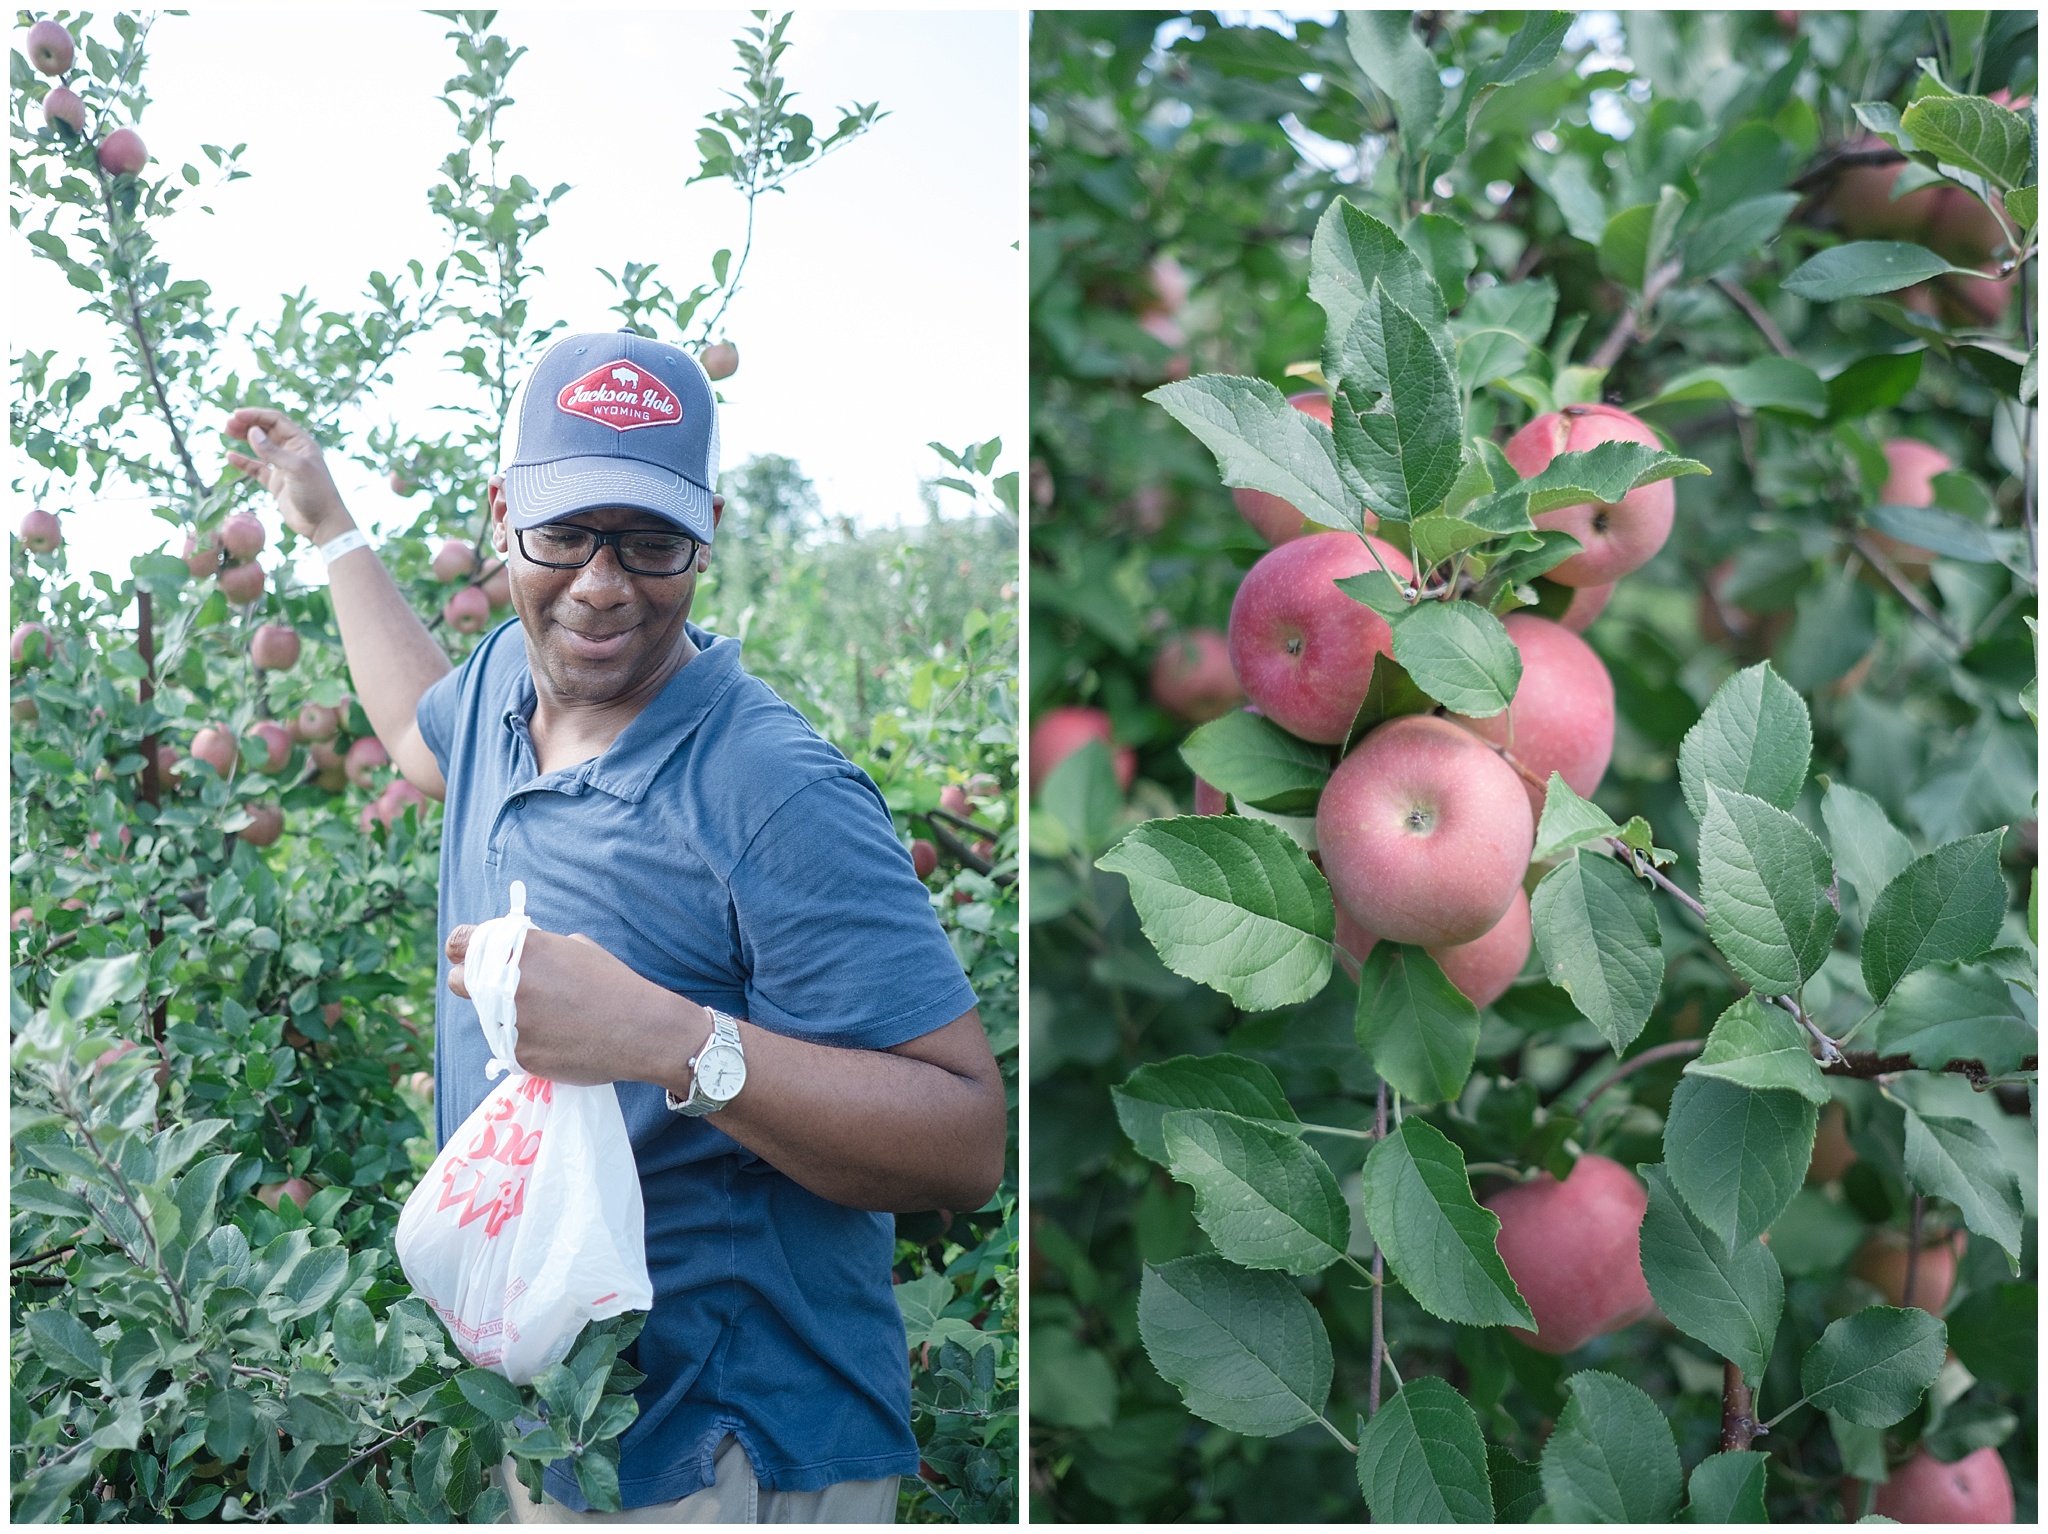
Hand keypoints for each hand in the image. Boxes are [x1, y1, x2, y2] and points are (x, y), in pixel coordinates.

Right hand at [223, 408, 352, 543]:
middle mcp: (293, 452)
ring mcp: (283, 467)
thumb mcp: (296, 469)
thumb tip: (253, 432)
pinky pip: (256, 468)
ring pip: (260, 447)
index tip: (236, 415)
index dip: (256, 415)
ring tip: (227, 432)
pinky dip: (244, 462)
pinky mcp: (276, 483)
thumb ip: (273, 452)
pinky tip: (230, 456)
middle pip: (267, 431)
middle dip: (248, 425)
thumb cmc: (316, 494)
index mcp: (302, 443)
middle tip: (227, 424)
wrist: (323, 524)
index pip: (276, 421)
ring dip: (245, 438)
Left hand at [445, 922, 700, 1087]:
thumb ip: (537, 950)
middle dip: (472, 983)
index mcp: (520, 950)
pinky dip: (530, 1044)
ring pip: (487, 1018)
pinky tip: (561, 1040)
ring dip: (506, 1017)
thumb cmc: (613, 982)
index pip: (460, 943)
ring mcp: (510, 1023)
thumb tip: (517, 956)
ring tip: (550, 1020)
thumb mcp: (575, 948)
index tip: (469, 956)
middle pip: (457, 982)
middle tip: (499, 991)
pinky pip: (511, 1046)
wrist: (640, 1029)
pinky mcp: (519, 1056)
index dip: (463, 949)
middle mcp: (507, 985)